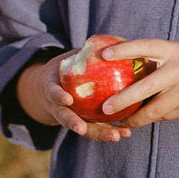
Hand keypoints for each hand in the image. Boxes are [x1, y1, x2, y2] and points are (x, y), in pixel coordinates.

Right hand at [18, 53, 132, 142]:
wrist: (52, 89)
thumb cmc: (66, 70)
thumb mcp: (68, 61)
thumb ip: (82, 55)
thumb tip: (107, 41)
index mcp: (53, 90)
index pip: (54, 93)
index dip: (59, 96)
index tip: (67, 99)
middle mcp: (60, 109)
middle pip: (66, 118)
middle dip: (74, 123)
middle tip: (82, 128)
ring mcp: (72, 119)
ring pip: (84, 129)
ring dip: (99, 134)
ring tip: (117, 136)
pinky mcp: (85, 124)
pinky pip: (97, 129)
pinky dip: (110, 131)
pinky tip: (126, 133)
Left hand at [99, 39, 178, 127]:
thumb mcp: (177, 52)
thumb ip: (153, 58)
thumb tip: (117, 65)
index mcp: (172, 50)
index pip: (144, 47)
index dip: (123, 50)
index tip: (103, 55)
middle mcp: (178, 69)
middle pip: (145, 88)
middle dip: (122, 100)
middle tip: (105, 109)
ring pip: (153, 110)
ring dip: (135, 118)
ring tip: (120, 121)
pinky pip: (163, 116)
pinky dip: (151, 118)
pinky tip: (140, 119)